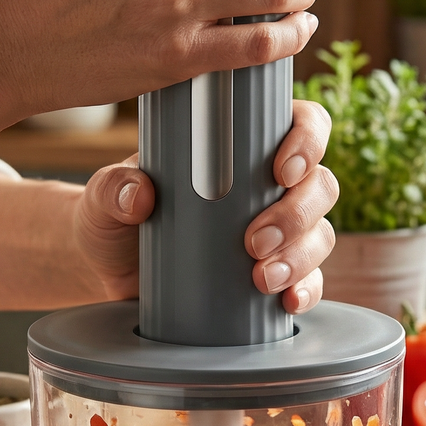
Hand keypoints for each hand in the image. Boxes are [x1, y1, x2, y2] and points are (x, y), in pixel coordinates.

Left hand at [73, 100, 335, 312]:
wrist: (107, 273)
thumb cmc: (114, 217)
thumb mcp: (105, 197)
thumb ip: (114, 187)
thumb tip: (139, 194)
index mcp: (242, 145)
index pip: (303, 124)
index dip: (307, 139)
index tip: (282, 169)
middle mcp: (268, 185)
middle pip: (320, 185)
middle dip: (297, 213)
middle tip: (254, 240)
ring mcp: (278, 231)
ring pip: (320, 234)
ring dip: (302, 256)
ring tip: (261, 277)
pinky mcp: (273, 273)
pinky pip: (310, 280)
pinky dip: (306, 290)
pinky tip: (287, 301)